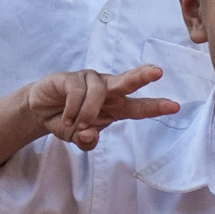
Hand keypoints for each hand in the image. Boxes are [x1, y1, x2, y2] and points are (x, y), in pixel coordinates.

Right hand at [23, 64, 178, 148]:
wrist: (39, 111)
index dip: (155, 107)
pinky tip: (66, 117)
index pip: (138, 107)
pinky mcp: (71, 77)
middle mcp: (106, 89)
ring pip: (98, 91)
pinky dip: (72, 109)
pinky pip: (77, 91)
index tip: (175, 106)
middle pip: (126, 82)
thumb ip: (86, 140)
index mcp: (115, 106)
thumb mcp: (77, 138)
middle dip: (142, 77)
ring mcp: (88, 80)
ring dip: (88, 112)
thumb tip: (90, 133)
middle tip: (157, 72)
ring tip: (76, 124)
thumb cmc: (67, 121)